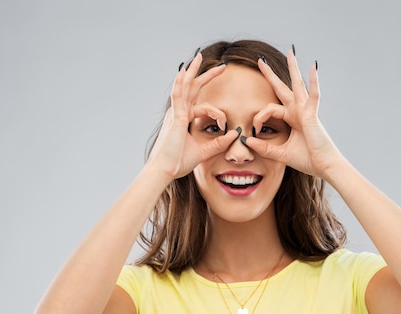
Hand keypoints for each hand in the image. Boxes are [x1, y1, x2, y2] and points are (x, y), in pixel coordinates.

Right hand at [147, 54, 240, 179]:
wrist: (165, 170)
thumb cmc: (178, 162)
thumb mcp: (204, 152)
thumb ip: (220, 143)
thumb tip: (235, 134)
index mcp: (184, 120)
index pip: (201, 104)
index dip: (216, 110)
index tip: (225, 121)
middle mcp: (179, 113)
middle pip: (193, 88)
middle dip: (206, 75)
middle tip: (221, 65)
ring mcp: (175, 113)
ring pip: (185, 86)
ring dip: (193, 71)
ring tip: (200, 56)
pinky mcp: (175, 117)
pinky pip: (178, 95)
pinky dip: (181, 82)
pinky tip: (184, 70)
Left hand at [243, 50, 341, 177]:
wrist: (323, 166)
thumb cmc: (307, 159)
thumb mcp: (280, 154)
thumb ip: (264, 148)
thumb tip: (246, 141)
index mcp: (291, 118)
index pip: (270, 109)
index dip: (259, 117)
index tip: (254, 130)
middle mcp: (298, 111)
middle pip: (282, 88)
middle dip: (271, 74)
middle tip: (261, 60)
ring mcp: (306, 111)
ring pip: (297, 84)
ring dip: (293, 68)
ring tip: (290, 51)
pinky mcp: (312, 114)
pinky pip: (313, 95)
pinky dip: (314, 81)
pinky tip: (313, 67)